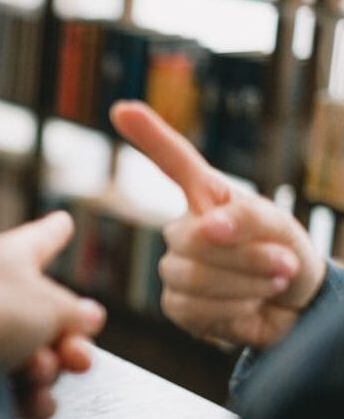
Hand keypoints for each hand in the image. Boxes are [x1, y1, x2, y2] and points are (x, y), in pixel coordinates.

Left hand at [0, 211, 106, 418]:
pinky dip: (31, 396)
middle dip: (71, 341)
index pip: (39, 240)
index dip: (55, 231)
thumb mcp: (52, 304)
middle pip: (50, 316)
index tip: (63, 221)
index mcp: (6, 260)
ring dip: (49, 369)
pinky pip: (23, 389)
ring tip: (38, 369)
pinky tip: (33, 397)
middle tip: (77, 354)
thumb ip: (77, 311)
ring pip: (41, 357)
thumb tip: (87, 318)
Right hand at [110, 100, 325, 346]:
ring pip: (191, 275)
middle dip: (244, 256)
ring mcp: (176, 267)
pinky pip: (193, 306)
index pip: (174, 162)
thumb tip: (208, 227)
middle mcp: (183, 229)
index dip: (150, 135)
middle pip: (190, 238)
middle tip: (283, 264)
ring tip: (272, 284)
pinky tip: (248, 306)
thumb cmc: (284, 255)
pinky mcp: (176, 304)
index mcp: (207, 197)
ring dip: (246, 284)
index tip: (122, 109)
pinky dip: (233, 309)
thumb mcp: (278, 226)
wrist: (295, 308)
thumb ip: (246, 218)